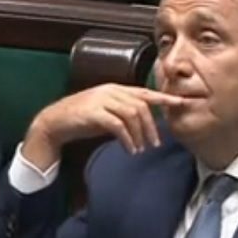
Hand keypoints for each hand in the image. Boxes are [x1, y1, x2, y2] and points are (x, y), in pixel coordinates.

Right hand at [21, 84, 186, 170]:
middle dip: (152, 126)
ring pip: (132, 114)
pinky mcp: (93, 112)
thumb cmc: (84, 119)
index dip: (164, 99)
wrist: (55, 122)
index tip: (181, 104)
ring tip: (141, 148)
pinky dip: (128, 138)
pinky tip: (130, 149)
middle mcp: (111, 91)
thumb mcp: (109, 113)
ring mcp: (102, 100)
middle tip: (155, 143)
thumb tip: (148, 122)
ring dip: (140, 134)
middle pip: (142, 106)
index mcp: (117, 89)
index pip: (145, 92)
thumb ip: (126, 113)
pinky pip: (118, 125)